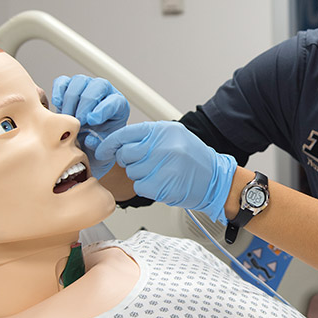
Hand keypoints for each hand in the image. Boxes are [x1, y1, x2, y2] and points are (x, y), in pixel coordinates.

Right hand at [52, 75, 129, 178]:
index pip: (115, 101)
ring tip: (67, 117)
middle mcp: (105, 93)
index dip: (103, 109)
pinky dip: (58, 92)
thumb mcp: (103, 151)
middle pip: (98, 86)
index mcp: (119, 108)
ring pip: (80, 81)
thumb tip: (89, 139)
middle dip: (86, 103)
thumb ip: (100, 146)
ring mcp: (87, 87)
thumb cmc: (97, 147)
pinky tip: (58, 106)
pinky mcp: (69, 87)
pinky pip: (63, 82)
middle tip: (77, 121)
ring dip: (71, 99)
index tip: (92, 121)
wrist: (81, 146)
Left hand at [96, 121, 237, 222]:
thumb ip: (149, 136)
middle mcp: (162, 146)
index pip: (125, 134)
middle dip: (130, 161)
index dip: (109, 144)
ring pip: (132, 172)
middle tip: (146, 163)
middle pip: (125, 154)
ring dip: (141, 175)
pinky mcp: (161, 185)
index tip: (102, 151)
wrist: (215, 180)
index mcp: (163, 131)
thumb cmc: (195, 160)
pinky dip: (148, 187)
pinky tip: (162, 182)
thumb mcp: (175, 136)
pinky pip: (139, 186)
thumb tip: (120, 142)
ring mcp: (162, 166)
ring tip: (160, 172)